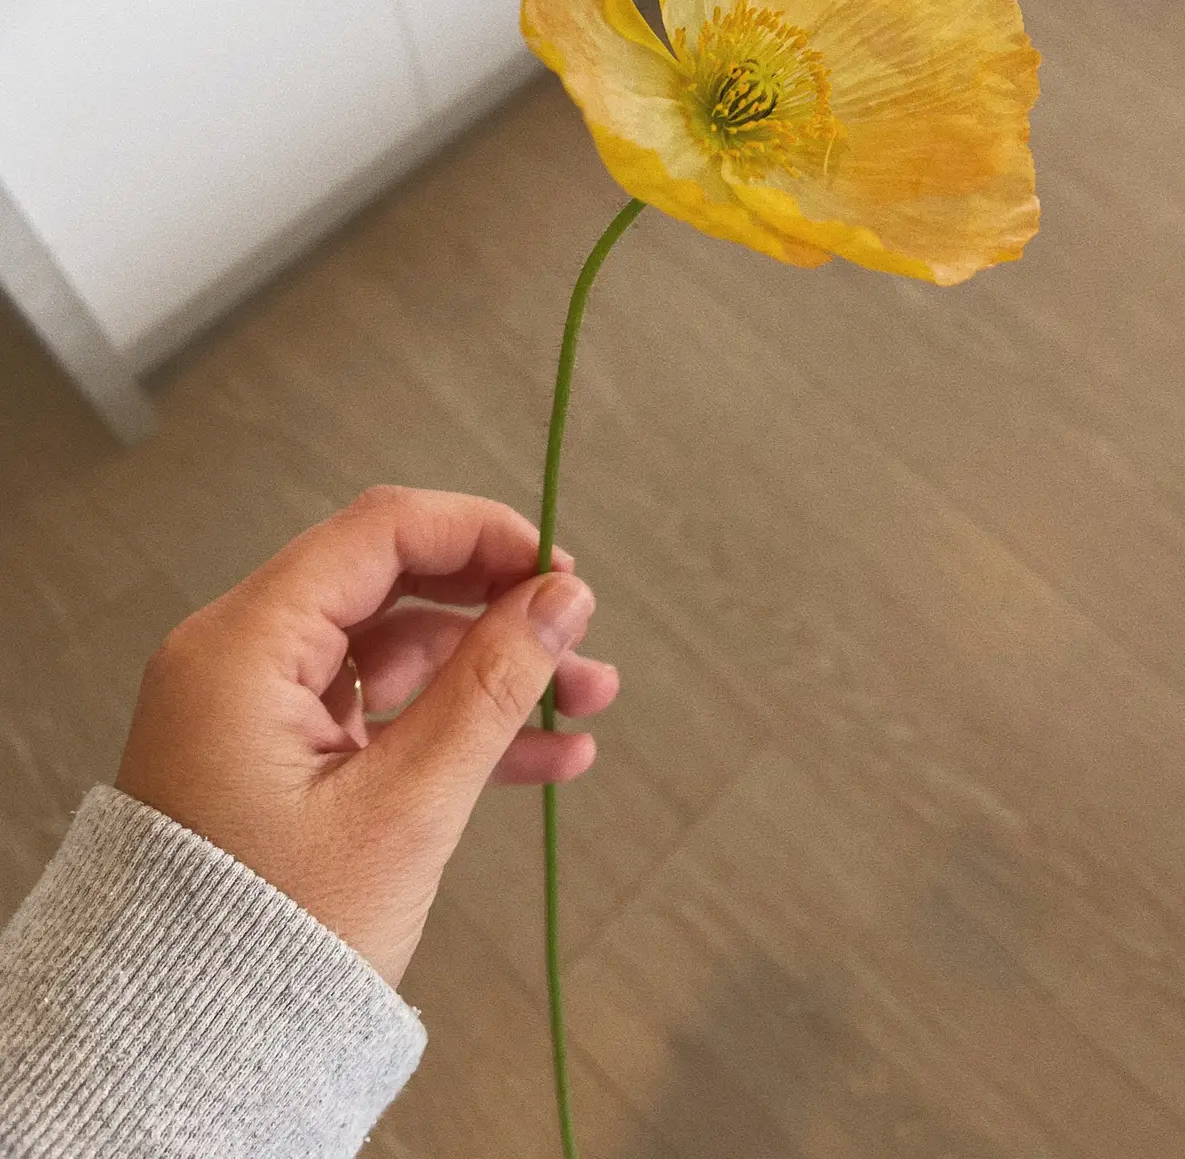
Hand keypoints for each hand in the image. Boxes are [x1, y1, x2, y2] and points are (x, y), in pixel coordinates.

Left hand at [115, 484, 617, 987]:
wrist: (190, 1057)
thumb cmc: (272, 940)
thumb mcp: (404, 807)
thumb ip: (491, 686)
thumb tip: (561, 598)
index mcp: (243, 648)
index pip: (379, 532)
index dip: (481, 533)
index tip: (558, 568)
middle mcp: (242, 660)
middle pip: (396, 587)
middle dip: (500, 610)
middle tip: (581, 636)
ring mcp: (261, 711)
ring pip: (402, 653)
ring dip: (497, 674)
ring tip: (589, 701)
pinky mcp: (284, 760)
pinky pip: (385, 713)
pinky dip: (459, 727)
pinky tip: (545, 754)